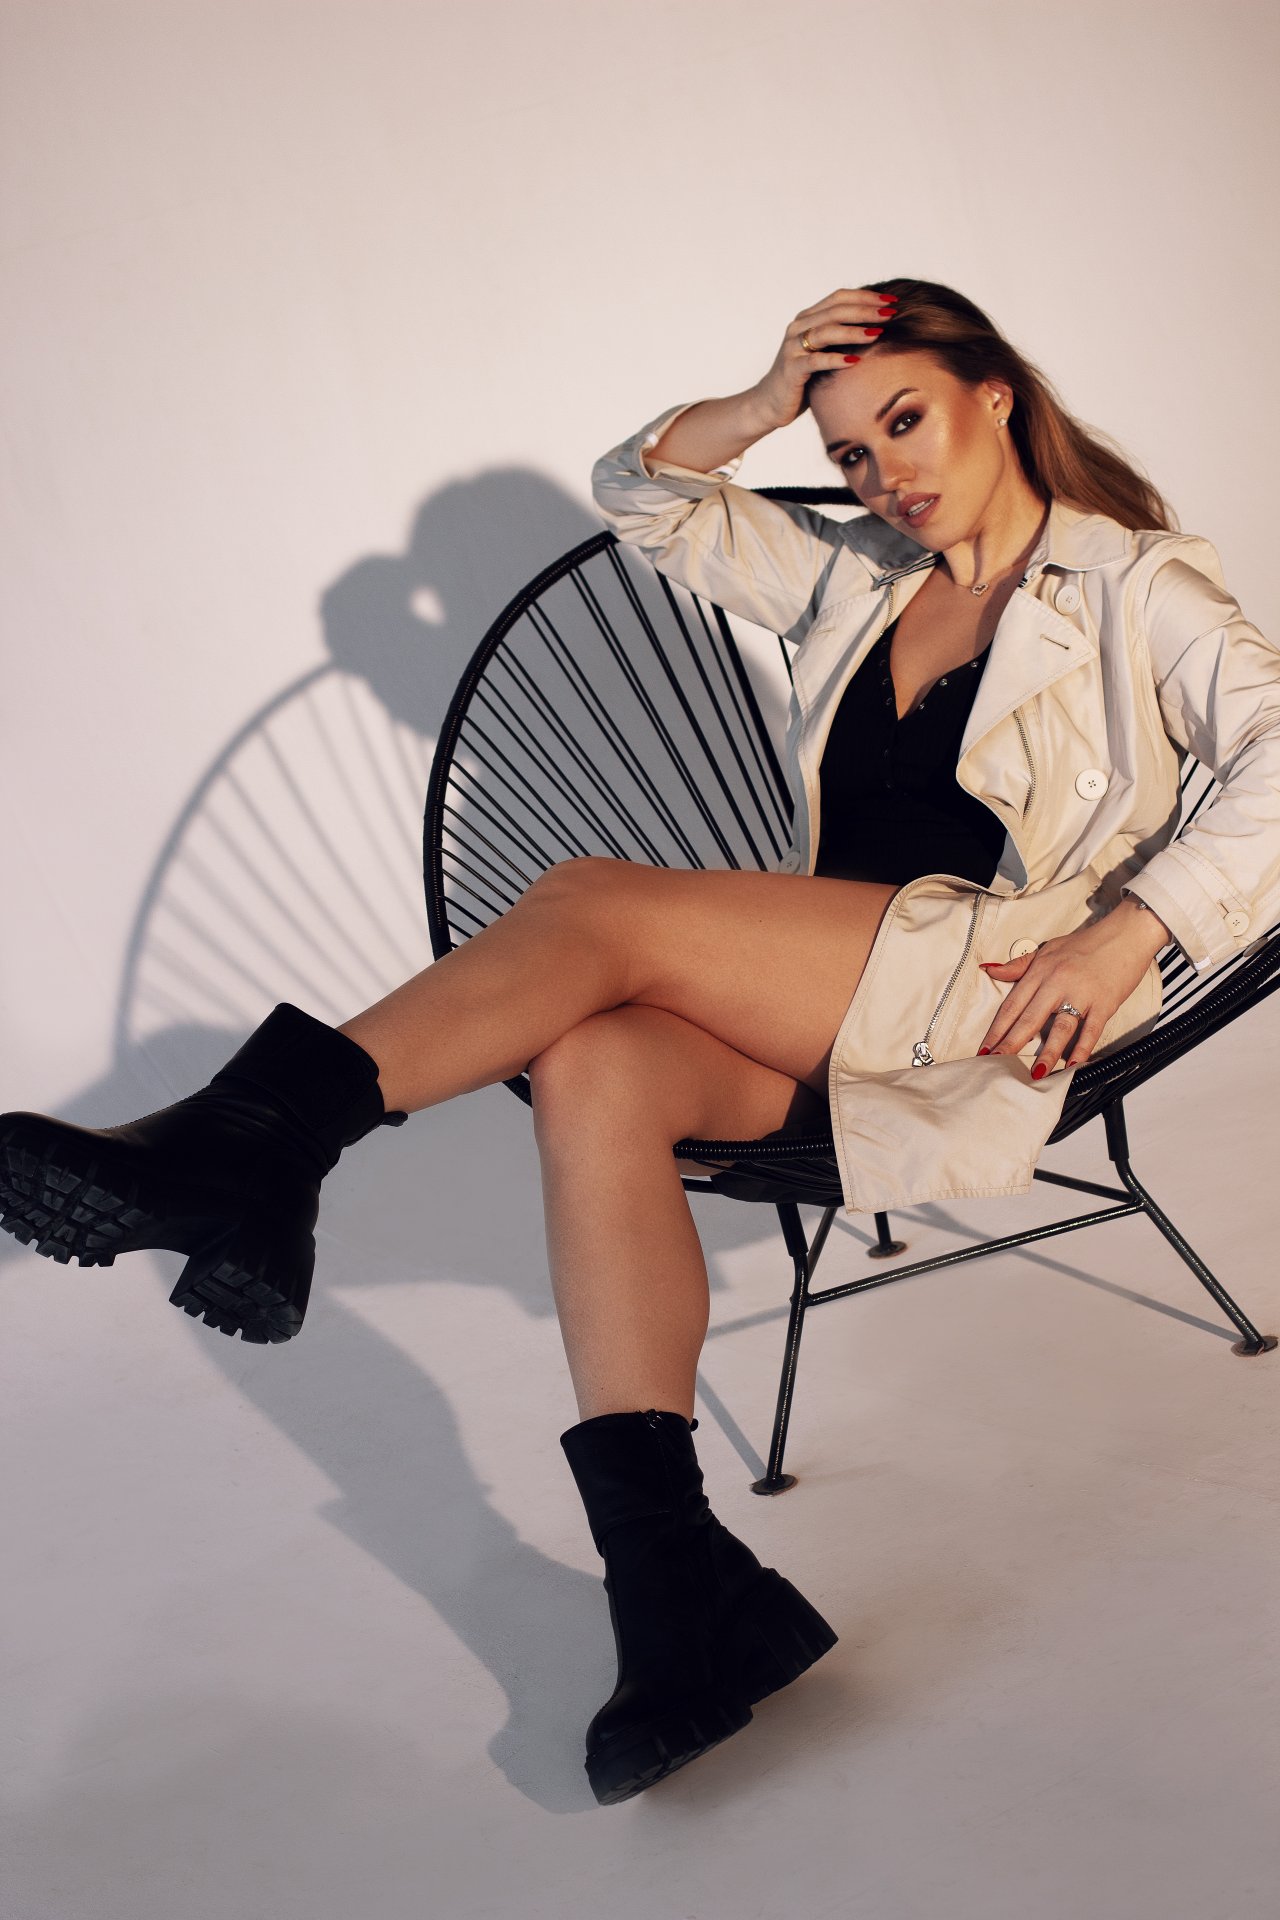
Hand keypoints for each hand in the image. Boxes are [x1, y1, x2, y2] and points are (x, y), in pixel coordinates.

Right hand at [749, 286, 898, 432]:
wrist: (771, 403)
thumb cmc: (804, 378)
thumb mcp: (823, 352)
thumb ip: (840, 337)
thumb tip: (878, 326)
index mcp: (807, 318)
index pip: (839, 298)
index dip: (865, 296)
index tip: (891, 300)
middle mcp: (798, 327)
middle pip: (835, 311)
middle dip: (865, 311)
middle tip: (890, 314)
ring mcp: (793, 347)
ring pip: (826, 331)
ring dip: (853, 331)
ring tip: (877, 333)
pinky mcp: (791, 369)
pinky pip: (816, 361)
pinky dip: (836, 359)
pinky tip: (855, 360)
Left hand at [975, 909, 1162, 1076]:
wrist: (1126, 933)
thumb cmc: (1085, 943)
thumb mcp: (1047, 949)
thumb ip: (1018, 965)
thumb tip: (990, 970)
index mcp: (1040, 972)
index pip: (1012, 1005)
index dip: (997, 1029)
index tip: (984, 1049)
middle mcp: (1057, 983)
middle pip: (1029, 1018)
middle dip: (1011, 1044)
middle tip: (996, 1064)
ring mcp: (1081, 994)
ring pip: (1060, 1027)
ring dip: (1046, 1053)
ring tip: (1035, 1075)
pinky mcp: (1104, 1003)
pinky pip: (1091, 1029)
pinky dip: (1082, 1048)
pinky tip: (1073, 1065)